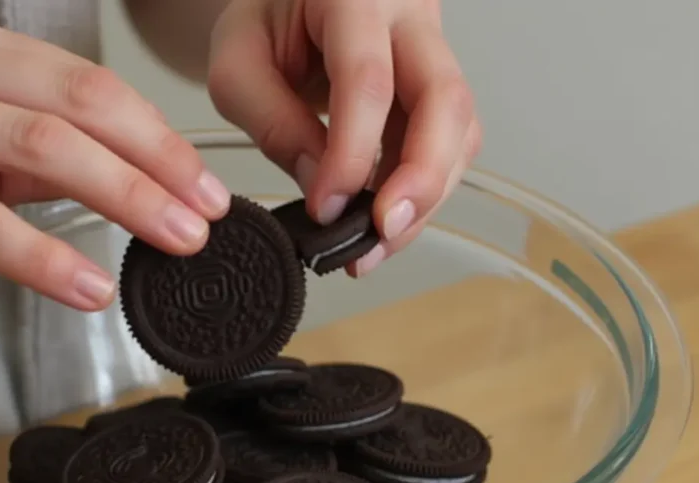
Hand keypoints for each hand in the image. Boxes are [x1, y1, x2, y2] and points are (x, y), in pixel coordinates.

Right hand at [0, 2, 229, 309]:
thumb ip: (22, 142)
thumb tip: (118, 179)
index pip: (82, 80)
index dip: (155, 131)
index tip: (200, 177)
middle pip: (78, 105)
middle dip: (159, 161)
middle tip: (207, 211)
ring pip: (42, 151)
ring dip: (126, 199)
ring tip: (175, 239)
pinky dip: (44, 257)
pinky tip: (88, 286)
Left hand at [208, 0, 480, 275]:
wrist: (289, 7)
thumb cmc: (265, 24)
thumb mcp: (238, 63)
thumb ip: (272, 120)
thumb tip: (320, 184)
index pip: (367, 80)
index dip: (350, 154)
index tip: (326, 207)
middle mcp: (410, 16)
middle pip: (444, 100)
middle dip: (420, 179)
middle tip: (383, 230)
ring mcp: (434, 52)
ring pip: (460, 130)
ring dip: (424, 197)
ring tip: (376, 242)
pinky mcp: (438, 91)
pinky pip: (449, 145)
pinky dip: (420, 191)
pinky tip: (385, 220)